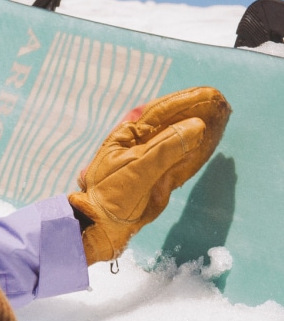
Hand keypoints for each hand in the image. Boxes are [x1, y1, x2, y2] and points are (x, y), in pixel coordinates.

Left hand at [70, 86, 230, 263]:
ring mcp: (145, 156)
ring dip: (195, 126)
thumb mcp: (138, 170)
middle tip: (219, 101)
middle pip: (169, 120)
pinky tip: (206, 139)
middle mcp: (137, 141)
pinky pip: (177, 155)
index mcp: (127, 134)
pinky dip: (192, 147)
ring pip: (175, 136)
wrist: (102, 225)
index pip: (160, 110)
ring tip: (217, 115)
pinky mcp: (153, 172)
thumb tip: (196, 126)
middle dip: (194, 110)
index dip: (186, 100)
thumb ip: (165, 147)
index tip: (210, 94)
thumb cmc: (113, 196)